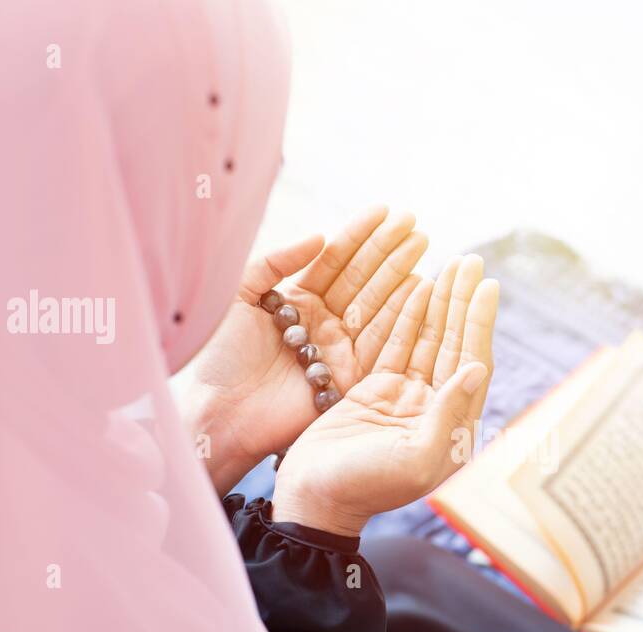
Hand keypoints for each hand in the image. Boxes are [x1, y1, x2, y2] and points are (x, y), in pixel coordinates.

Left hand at [172, 206, 429, 493]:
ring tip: (423, 245)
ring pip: (377, 305)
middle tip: (415, 223)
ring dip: (402, 275)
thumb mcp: (238, 296)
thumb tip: (319, 236)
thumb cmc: (219, 356)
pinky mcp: (350, 377)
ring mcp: (339, 350)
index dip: (359, 234)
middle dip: (389, 250)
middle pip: (362, 279)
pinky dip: (402, 316)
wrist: (219, 411)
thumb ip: (274, 262)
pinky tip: (420, 288)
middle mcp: (323, 323)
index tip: (385, 210)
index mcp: (297, 301)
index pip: (335, 261)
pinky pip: (381, 342)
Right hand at [272, 255, 497, 536]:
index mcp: (453, 428)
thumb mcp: (415, 458)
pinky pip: (395, 345)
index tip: (487, 285)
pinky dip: (406, 316)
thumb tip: (477, 369)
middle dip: (462, 301)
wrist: (315, 499)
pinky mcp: (375, 391)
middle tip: (471, 260)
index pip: (472, 363)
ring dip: (440, 303)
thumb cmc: (365, 488)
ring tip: (451, 262)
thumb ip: (447, 415)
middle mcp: (434, 409)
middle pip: (453, 344)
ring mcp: (405, 398)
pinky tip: (416, 286)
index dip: (479, 323)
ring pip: (427, 340)